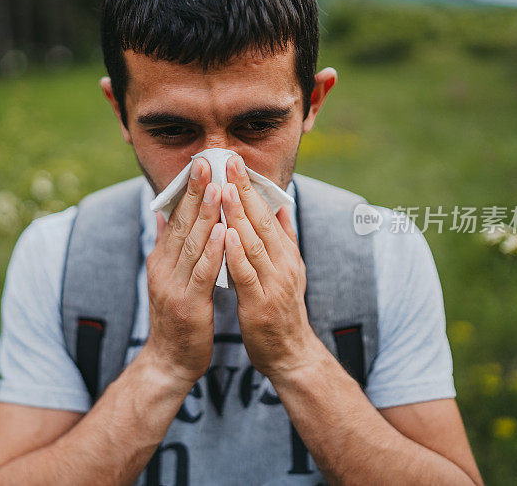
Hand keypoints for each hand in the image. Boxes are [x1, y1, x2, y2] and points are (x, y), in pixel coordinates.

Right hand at [143, 157, 225, 385]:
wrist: (169, 361)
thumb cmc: (176, 317)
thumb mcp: (168, 277)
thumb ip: (166, 246)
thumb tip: (161, 215)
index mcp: (162, 260)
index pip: (175, 219)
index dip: (188, 191)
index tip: (200, 164)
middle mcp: (164, 268)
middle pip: (181, 224)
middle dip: (195, 192)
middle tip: (206, 163)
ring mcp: (173, 286)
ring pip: (192, 244)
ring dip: (206, 215)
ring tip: (219, 188)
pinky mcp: (188, 305)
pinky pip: (202, 274)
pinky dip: (214, 252)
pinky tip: (225, 233)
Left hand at [220, 154, 314, 380]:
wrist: (291, 355)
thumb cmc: (282, 310)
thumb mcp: (289, 269)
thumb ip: (285, 238)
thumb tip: (283, 206)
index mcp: (286, 253)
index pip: (267, 213)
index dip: (251, 186)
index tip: (235, 161)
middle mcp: (283, 263)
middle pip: (262, 220)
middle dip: (244, 189)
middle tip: (229, 161)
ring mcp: (274, 283)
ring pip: (254, 242)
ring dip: (239, 215)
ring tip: (225, 189)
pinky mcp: (261, 303)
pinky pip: (248, 274)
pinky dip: (237, 254)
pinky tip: (226, 235)